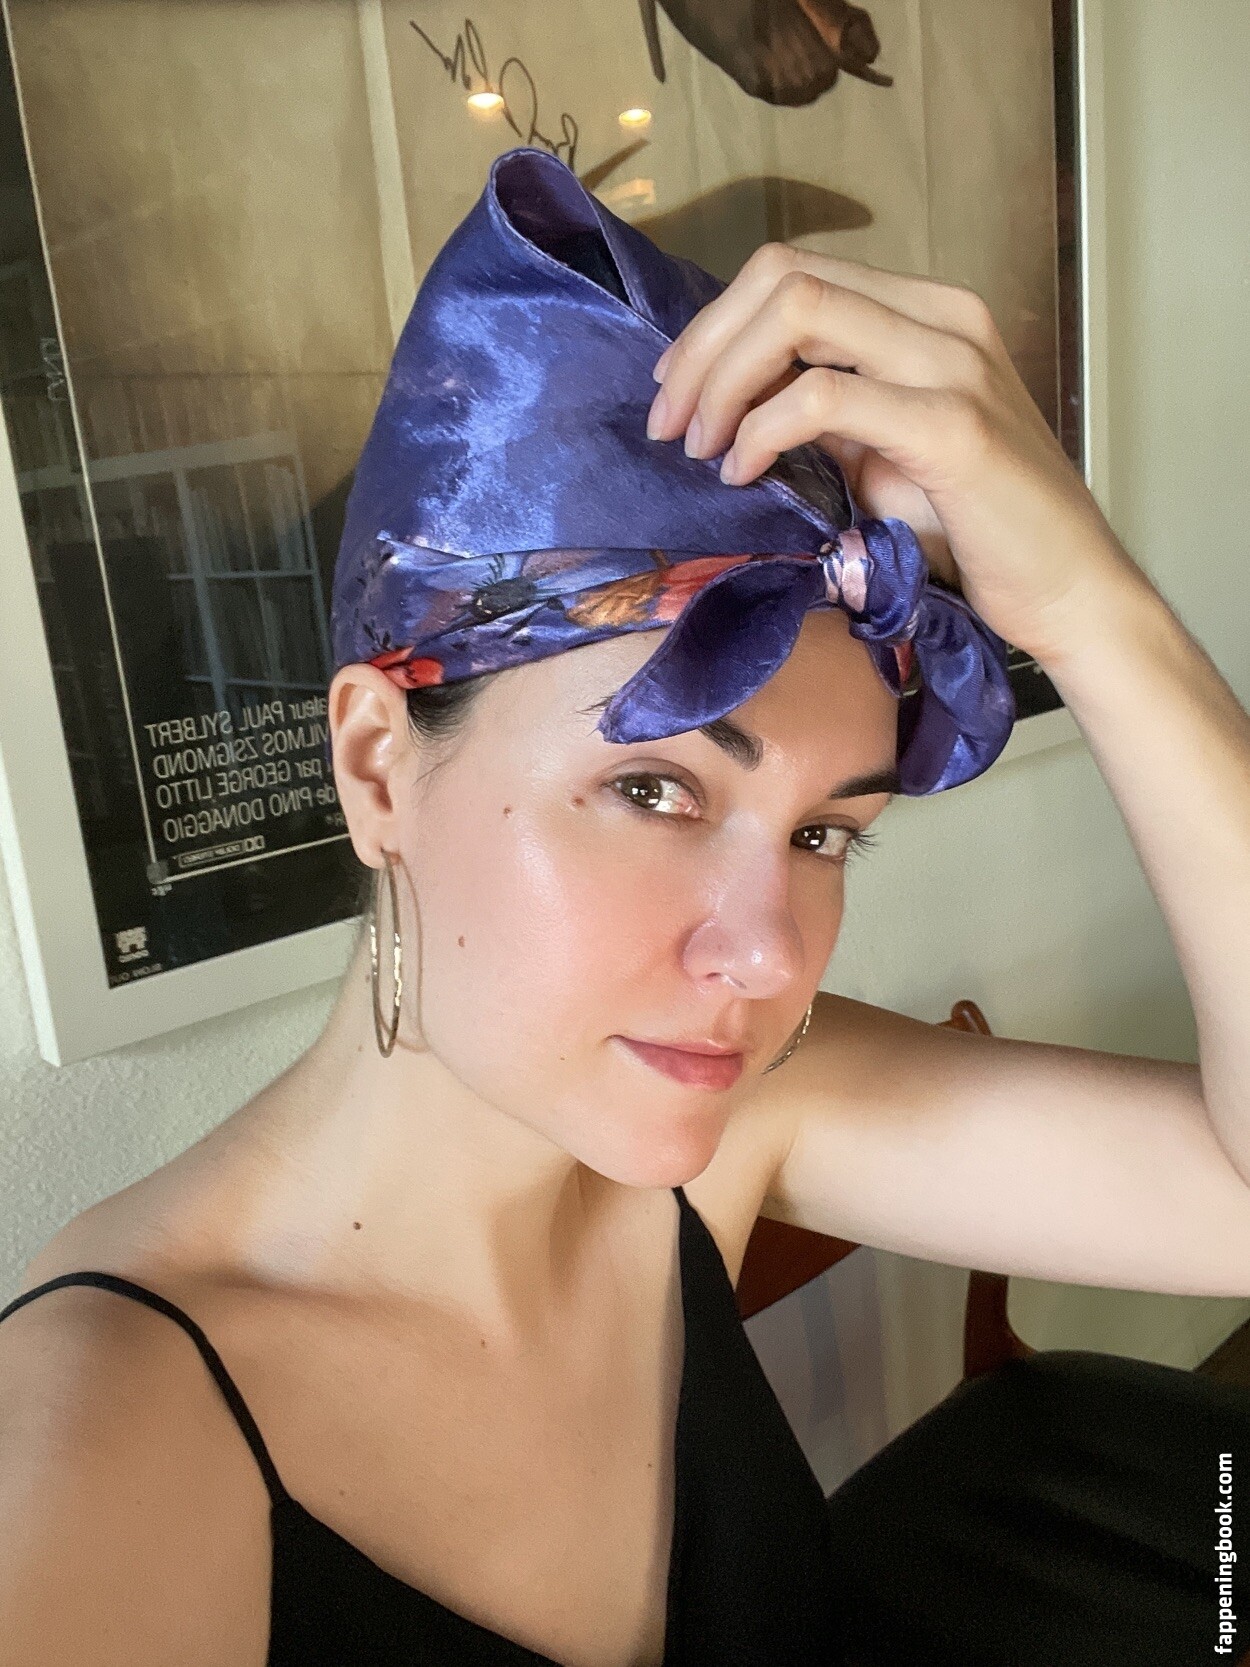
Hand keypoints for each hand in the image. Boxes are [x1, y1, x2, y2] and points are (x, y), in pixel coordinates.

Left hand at [646, 242, 1140, 663]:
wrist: (1068, 589)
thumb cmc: (974, 531)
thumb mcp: (882, 450)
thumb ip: (824, 408)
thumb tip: (733, 396)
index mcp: (926, 311)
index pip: (794, 271)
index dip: (715, 324)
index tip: (677, 392)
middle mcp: (943, 318)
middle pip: (784, 276)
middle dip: (704, 348)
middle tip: (670, 424)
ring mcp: (954, 365)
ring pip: (799, 313)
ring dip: (724, 381)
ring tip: (701, 447)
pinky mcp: (954, 428)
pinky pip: (827, 397)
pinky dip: (764, 430)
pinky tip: (745, 473)